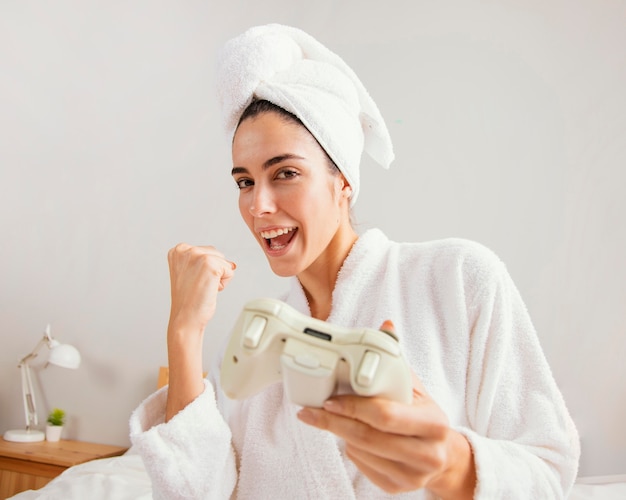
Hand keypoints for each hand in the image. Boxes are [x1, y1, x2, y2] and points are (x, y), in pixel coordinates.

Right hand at [167, 243, 235, 335]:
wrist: (186, 318)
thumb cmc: (188, 300)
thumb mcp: (191, 274)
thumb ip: (206, 262)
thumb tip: (233, 264)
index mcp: (178, 250)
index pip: (206, 252)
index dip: (204, 270)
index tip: (192, 281)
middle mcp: (185, 250)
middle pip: (216, 254)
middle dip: (212, 271)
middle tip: (198, 285)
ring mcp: (197, 255)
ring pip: (224, 262)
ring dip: (218, 277)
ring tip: (202, 287)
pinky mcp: (210, 264)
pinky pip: (230, 271)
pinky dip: (223, 284)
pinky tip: (208, 290)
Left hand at [296, 320, 475, 497]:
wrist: (445, 456)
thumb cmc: (424, 415)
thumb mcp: (416, 387)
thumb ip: (397, 359)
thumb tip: (386, 325)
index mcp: (434, 423)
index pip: (386, 416)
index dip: (353, 407)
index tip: (329, 399)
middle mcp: (428, 453)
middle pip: (369, 438)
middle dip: (334, 423)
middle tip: (311, 411)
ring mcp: (413, 476)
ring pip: (362, 453)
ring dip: (339, 434)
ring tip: (327, 418)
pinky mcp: (398, 488)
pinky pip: (363, 467)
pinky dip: (351, 450)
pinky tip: (349, 436)